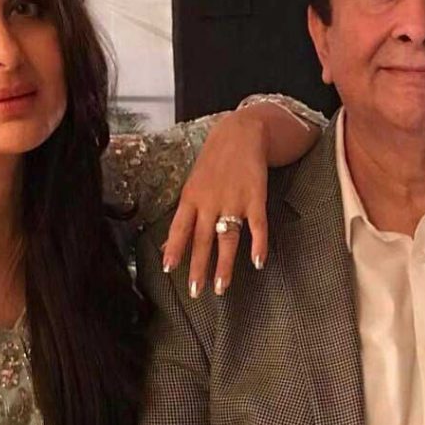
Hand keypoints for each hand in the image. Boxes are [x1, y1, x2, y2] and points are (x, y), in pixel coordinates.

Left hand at [162, 109, 270, 296]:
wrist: (241, 133)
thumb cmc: (215, 161)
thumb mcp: (193, 185)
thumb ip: (184, 216)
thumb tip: (167, 244)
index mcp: (191, 197)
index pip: (180, 228)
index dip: (174, 249)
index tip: (169, 270)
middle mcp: (210, 201)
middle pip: (203, 240)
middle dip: (199, 267)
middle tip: (196, 291)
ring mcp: (234, 201)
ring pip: (227, 238)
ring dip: (224, 264)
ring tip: (221, 287)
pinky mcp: (256, 198)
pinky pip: (258, 226)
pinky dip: (258, 245)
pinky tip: (257, 262)